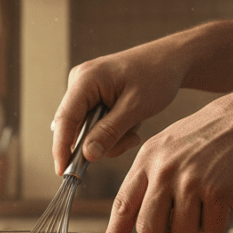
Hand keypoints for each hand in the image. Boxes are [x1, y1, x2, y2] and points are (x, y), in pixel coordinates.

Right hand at [52, 42, 186, 174]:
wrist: (171, 60)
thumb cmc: (156, 76)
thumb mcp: (135, 107)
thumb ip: (109, 132)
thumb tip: (87, 156)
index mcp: (85, 79)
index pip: (65, 119)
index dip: (61, 147)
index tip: (61, 171)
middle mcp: (79, 83)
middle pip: (75, 127)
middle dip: (101, 141)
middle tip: (130, 139)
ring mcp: (84, 90)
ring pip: (86, 130)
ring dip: (111, 137)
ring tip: (134, 126)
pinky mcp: (91, 97)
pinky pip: (94, 124)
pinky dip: (112, 131)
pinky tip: (130, 121)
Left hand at [102, 86, 232, 232]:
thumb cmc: (214, 133)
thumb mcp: (168, 147)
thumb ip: (151, 179)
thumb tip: (139, 218)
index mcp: (147, 160)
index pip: (123, 205)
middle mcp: (164, 171)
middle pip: (149, 229)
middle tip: (174, 232)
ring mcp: (190, 181)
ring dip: (197, 226)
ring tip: (207, 199)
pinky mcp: (217, 191)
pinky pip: (212, 228)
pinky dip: (220, 220)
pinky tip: (224, 196)